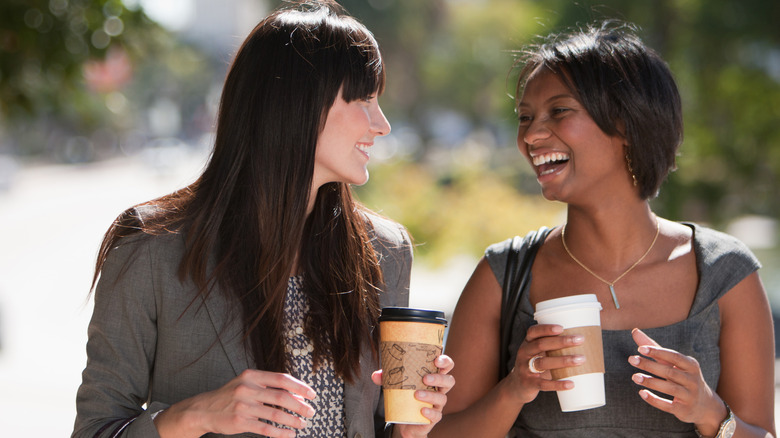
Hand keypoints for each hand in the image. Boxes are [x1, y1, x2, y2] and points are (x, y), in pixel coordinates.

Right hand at [155, 369, 316, 437]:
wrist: (204, 409)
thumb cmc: (231, 396)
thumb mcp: (247, 384)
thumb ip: (269, 386)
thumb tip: (296, 395)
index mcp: (252, 375)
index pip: (282, 379)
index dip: (299, 387)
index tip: (312, 394)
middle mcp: (247, 389)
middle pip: (281, 397)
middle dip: (300, 406)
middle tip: (311, 412)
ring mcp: (243, 406)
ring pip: (275, 414)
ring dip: (293, 420)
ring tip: (302, 424)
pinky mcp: (240, 422)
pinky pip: (265, 428)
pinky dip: (280, 432)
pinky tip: (289, 434)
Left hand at [371, 355, 454, 437]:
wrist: (405, 420)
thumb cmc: (405, 395)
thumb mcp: (396, 384)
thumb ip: (386, 378)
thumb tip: (375, 375)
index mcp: (434, 376)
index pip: (446, 366)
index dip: (445, 361)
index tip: (436, 359)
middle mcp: (439, 389)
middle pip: (449, 381)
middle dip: (439, 378)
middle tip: (425, 378)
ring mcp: (437, 404)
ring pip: (442, 398)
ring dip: (431, 395)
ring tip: (417, 394)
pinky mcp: (433, 417)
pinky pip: (437, 416)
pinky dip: (430, 413)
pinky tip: (422, 410)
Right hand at [508, 324, 584, 403]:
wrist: (517, 387)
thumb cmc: (535, 365)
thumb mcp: (538, 353)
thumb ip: (554, 347)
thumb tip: (586, 341)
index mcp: (527, 343)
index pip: (533, 332)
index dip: (546, 329)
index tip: (562, 327)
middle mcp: (524, 353)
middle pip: (541, 345)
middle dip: (561, 341)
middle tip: (580, 340)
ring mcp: (525, 368)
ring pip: (543, 363)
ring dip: (563, 360)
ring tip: (581, 359)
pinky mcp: (529, 383)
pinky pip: (544, 384)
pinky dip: (558, 384)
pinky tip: (571, 384)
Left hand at [629, 328, 725, 433]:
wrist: (704, 405)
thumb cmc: (682, 377)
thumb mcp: (672, 363)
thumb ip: (654, 348)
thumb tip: (634, 331)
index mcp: (691, 365)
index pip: (674, 356)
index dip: (657, 352)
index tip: (640, 348)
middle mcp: (692, 380)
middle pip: (669, 371)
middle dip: (649, 365)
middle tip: (631, 359)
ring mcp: (689, 396)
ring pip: (669, 388)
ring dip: (651, 382)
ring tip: (634, 377)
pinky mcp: (684, 410)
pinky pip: (668, 405)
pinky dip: (654, 400)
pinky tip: (642, 393)